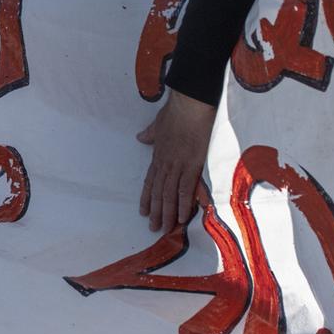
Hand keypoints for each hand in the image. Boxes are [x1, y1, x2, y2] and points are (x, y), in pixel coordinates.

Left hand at [137, 90, 216, 232]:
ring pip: (170, 195)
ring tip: (165, 229)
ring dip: (167, 213)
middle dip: (156, 212)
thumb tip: (140, 137)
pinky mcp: (192, 164)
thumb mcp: (158, 123)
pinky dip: (184, 204)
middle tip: (153, 228)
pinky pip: (186, 189)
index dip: (147, 197)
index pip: (150, 181)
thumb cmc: (176, 111)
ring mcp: (178, 165)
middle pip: (159, 192)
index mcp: (158, 155)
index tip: (144, 211)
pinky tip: (183, 218)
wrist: (189, 104)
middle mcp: (166, 163)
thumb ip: (150, 133)